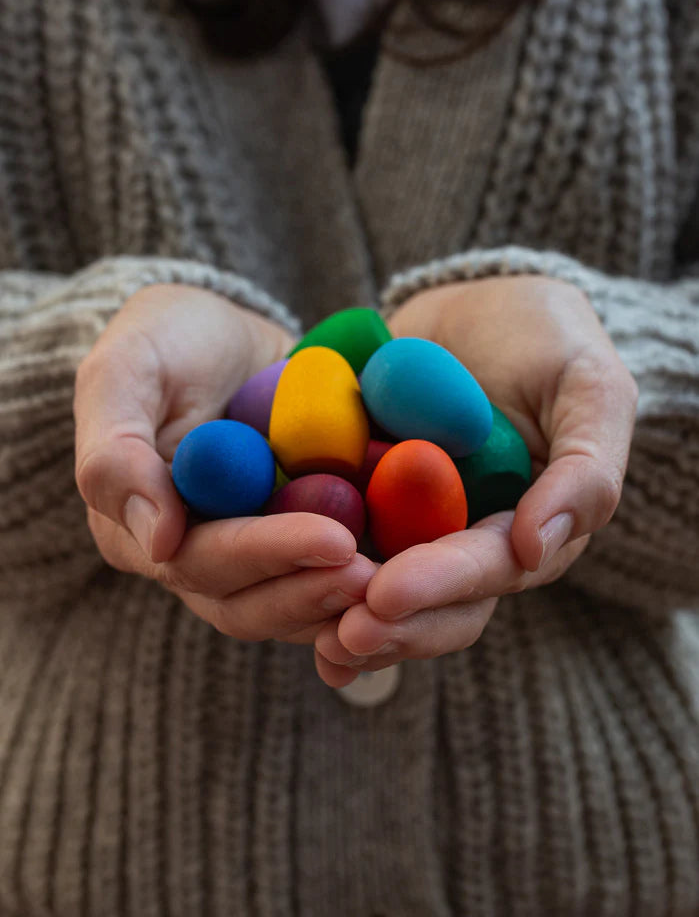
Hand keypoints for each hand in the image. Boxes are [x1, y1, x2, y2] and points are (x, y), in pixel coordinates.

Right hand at [74, 283, 374, 644]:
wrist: (223, 332)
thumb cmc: (167, 339)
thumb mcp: (125, 370)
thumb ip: (117, 452)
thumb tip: (158, 542)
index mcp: (139, 528)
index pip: (202, 561)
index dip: (269, 554)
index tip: (334, 539)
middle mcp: (192, 555)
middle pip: (250, 601)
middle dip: (315, 590)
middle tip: (381, 574)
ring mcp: (249, 552)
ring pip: (292, 603)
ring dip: (345, 598)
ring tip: (406, 579)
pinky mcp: (295, 539)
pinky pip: (329, 573)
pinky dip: (369, 573)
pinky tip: (418, 562)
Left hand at [314, 275, 636, 685]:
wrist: (476, 301)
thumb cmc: (547, 338)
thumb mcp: (589, 387)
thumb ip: (585, 467)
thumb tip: (536, 549)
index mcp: (526, 527)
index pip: (489, 570)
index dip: (441, 587)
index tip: (386, 594)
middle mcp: (465, 540)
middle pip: (433, 603)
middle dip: (389, 623)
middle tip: (338, 633)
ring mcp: (409, 524)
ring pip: (379, 589)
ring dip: (343, 616)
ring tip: (308, 636)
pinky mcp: (360, 498)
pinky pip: (331, 539)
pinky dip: (303, 570)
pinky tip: (268, 591)